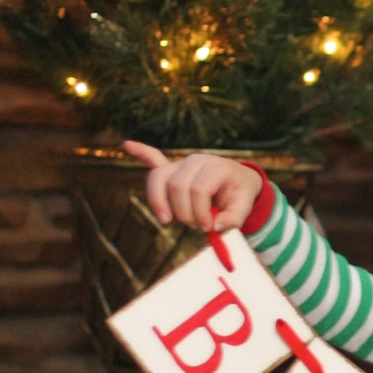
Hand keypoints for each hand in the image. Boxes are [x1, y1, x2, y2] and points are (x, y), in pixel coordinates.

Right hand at [123, 140, 262, 232]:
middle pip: (177, 187)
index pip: (198, 190)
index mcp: (217, 167)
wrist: (238, 180)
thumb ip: (235, 218)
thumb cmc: (239, 194)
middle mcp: (196, 160)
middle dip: (183, 212)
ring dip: (159, 202)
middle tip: (195, 226)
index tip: (207, 228)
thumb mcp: (244, 206)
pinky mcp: (171, 168)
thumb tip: (217, 227)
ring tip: (167, 220)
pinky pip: (154, 158)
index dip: (199, 213)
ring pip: (159, 179)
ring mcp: (181, 163)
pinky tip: (127, 145)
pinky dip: (141, 152)